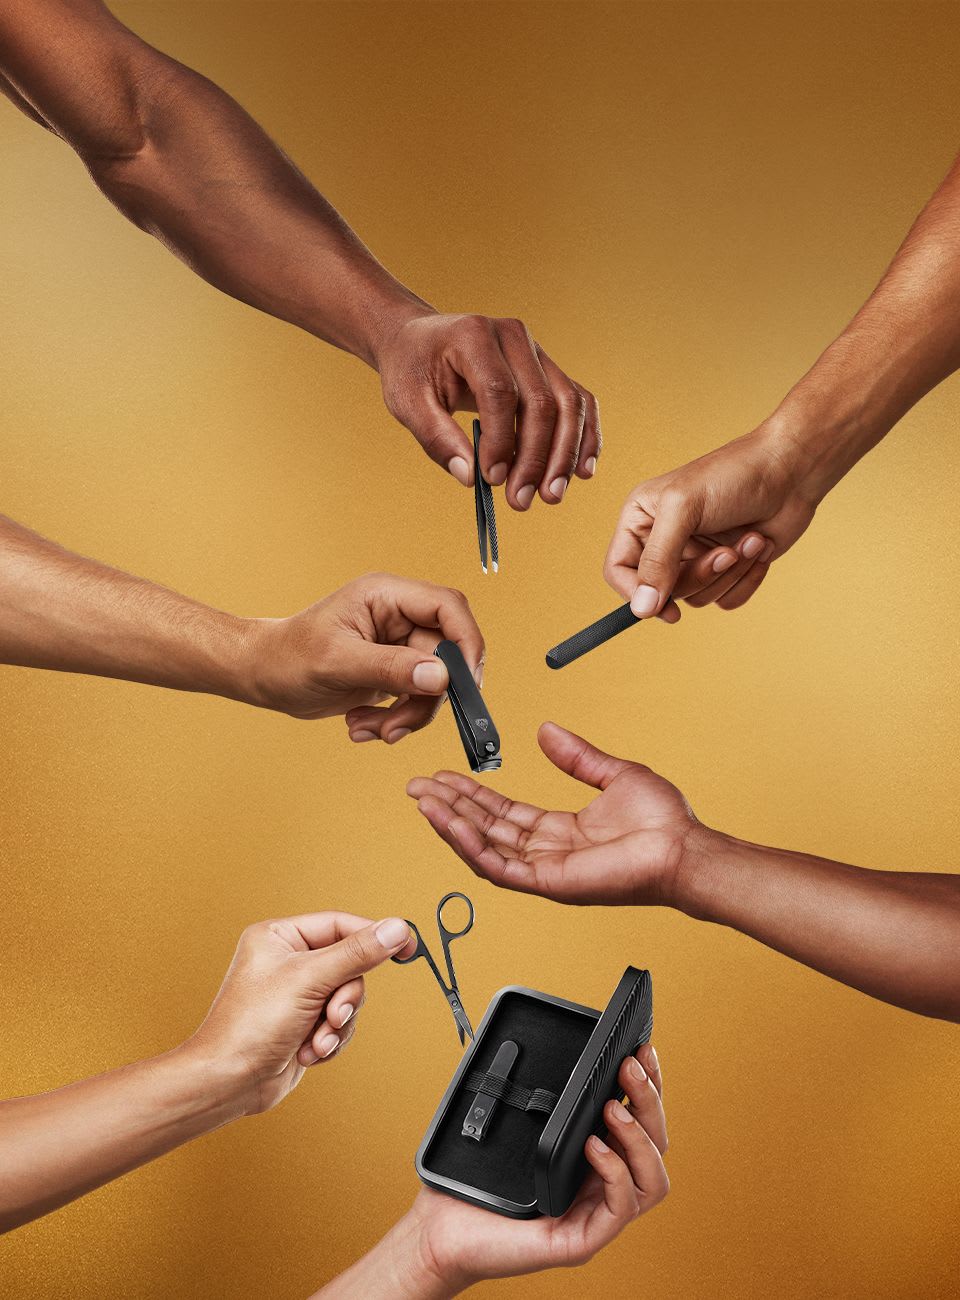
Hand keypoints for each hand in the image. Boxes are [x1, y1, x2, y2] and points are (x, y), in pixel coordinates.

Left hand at [186, 912, 415, 1114]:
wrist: (227, 1083)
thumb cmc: (248, 1027)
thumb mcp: (310, 980)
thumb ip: (356, 953)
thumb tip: (395, 929)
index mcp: (280, 936)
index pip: (340, 925)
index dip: (373, 935)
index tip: (406, 946)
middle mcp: (287, 961)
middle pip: (348, 966)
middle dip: (344, 998)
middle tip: (332, 1014)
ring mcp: (296, 994)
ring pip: (346, 999)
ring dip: (336, 1025)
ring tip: (314, 1040)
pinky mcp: (302, 1023)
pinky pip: (337, 1024)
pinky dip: (328, 1041)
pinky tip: (306, 1051)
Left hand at [242, 573, 484, 743]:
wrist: (262, 676)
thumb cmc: (288, 656)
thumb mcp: (337, 662)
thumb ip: (391, 667)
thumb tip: (441, 677)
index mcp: (387, 595)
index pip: (449, 608)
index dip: (466, 642)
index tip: (464, 683)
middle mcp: (398, 617)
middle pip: (446, 654)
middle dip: (427, 696)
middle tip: (398, 724)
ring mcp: (397, 645)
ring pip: (435, 684)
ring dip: (409, 715)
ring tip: (372, 729)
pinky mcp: (393, 672)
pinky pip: (416, 699)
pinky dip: (396, 720)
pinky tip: (363, 725)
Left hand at [375, 311, 600, 509]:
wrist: (420, 340)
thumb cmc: (412, 369)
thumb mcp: (407, 402)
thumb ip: (437, 437)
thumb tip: (470, 477)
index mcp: (474, 335)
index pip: (499, 392)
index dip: (500, 440)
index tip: (491, 479)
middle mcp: (513, 336)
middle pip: (541, 401)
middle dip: (535, 458)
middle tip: (521, 500)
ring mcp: (536, 351)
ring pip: (568, 403)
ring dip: (564, 454)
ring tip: (551, 495)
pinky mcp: (548, 369)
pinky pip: (578, 401)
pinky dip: (584, 437)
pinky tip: (582, 471)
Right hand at [408, 721, 702, 904]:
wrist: (684, 848)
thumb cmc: (663, 821)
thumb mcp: (613, 774)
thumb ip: (576, 756)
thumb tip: (547, 730)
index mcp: (561, 830)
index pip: (503, 812)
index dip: (471, 794)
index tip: (445, 777)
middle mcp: (548, 852)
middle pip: (485, 828)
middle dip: (450, 806)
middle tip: (418, 787)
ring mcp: (545, 870)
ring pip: (483, 848)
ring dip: (451, 823)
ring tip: (425, 800)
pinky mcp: (548, 883)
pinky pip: (498, 866)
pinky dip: (470, 844)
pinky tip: (450, 822)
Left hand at [410, 1044, 667, 1288]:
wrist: (443, 1231)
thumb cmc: (476, 1183)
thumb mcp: (514, 1129)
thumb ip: (541, 1098)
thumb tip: (554, 1047)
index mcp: (593, 1158)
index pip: (640, 1121)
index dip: (649, 1085)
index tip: (642, 1049)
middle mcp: (601, 1187)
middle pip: (656, 1145)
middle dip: (648, 1100)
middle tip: (628, 1068)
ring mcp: (595, 1216)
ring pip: (652, 1180)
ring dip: (639, 1138)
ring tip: (613, 1108)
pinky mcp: (581, 1241)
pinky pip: (621, 1207)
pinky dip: (615, 1172)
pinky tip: (592, 1146)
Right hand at [604, 421, 820, 618]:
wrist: (791, 470)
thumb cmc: (734, 475)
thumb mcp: (685, 509)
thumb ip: (658, 559)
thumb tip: (641, 609)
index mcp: (641, 519)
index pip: (618, 570)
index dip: (635, 593)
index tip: (665, 608)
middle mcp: (664, 541)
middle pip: (662, 591)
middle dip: (701, 575)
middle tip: (727, 552)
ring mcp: (695, 558)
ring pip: (697, 598)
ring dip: (730, 574)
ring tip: (750, 539)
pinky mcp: (726, 570)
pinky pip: (725, 600)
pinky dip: (747, 580)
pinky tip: (759, 547)